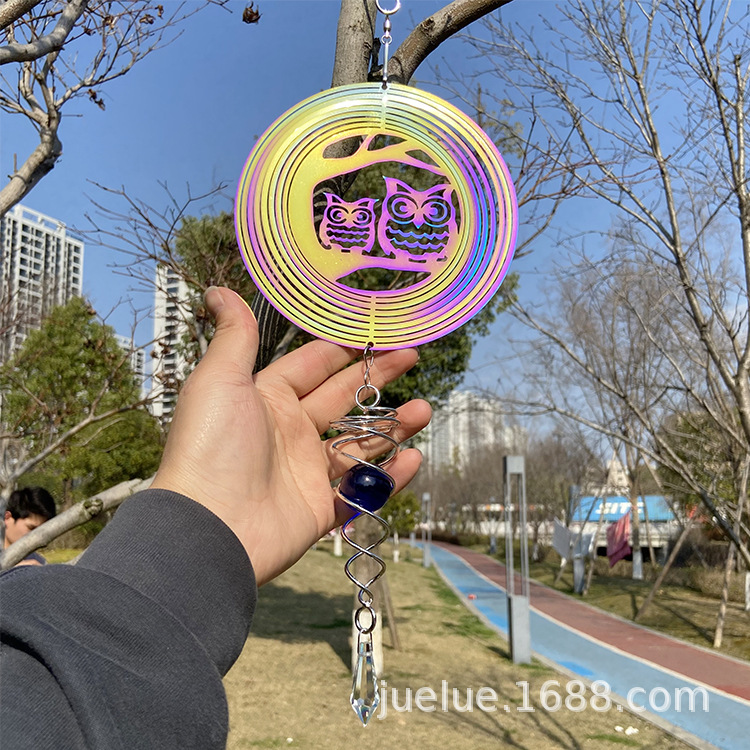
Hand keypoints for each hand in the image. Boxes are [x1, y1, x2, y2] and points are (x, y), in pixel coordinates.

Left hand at [151, 287, 430, 585]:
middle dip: (378, 377)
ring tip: (424, 410)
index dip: (344, 348)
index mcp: (268, 398)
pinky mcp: (320, 509)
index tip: (377, 331)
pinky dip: (390, 477)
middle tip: (412, 356)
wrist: (209, 527)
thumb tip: (220, 291)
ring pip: (360, 444)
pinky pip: (363, 489)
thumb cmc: (211, 446)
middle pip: (343, 398)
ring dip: (393, 427)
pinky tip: (413, 459)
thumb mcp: (220, 380)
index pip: (313, 365)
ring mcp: (306, 472)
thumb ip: (235, 336)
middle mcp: (289, 432)